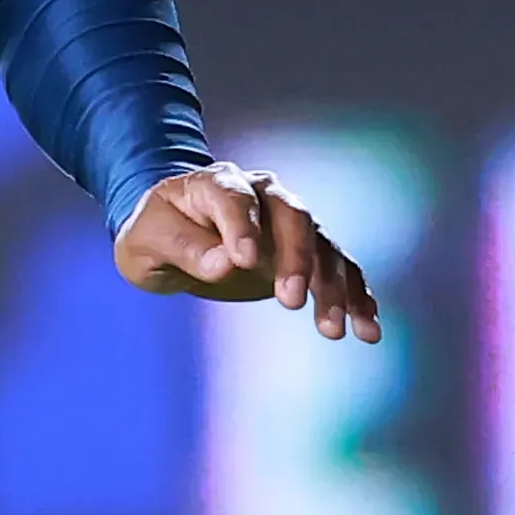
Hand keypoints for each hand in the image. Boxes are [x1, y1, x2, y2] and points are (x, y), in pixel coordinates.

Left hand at [114, 162, 380, 343]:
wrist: (171, 235)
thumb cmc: (154, 233)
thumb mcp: (147, 239)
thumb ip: (183, 246)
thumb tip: (224, 263)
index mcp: (218, 184)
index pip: (236, 200)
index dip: (242, 227)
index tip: (243, 261)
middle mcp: (264, 195)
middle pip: (294, 219)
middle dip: (297, 259)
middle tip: (290, 301)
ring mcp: (289, 223)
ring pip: (323, 248)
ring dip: (332, 287)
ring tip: (333, 330)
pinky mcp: (304, 253)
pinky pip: (338, 271)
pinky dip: (355, 298)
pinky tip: (367, 329)